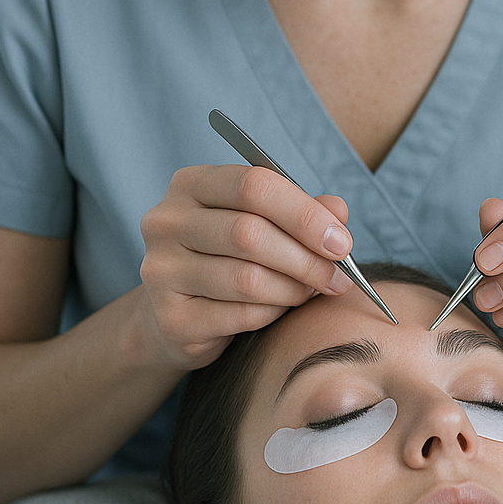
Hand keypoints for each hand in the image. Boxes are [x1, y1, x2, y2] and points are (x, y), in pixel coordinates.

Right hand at [137, 164, 353, 370]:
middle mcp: (166, 222)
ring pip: (248, 278)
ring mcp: (161, 271)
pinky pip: (241, 315)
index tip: (341, 241)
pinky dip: (273, 313)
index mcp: (191, 184)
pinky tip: (280, 309)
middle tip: (338, 277)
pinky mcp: (171, 319)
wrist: (178, 318)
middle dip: (306, 258)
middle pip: (250, 233)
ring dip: (293, 289)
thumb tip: (338, 210)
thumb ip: (301, 213)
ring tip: (310, 292)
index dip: (304, 214)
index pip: (253, 185)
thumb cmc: (228, 259)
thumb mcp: (263, 224)